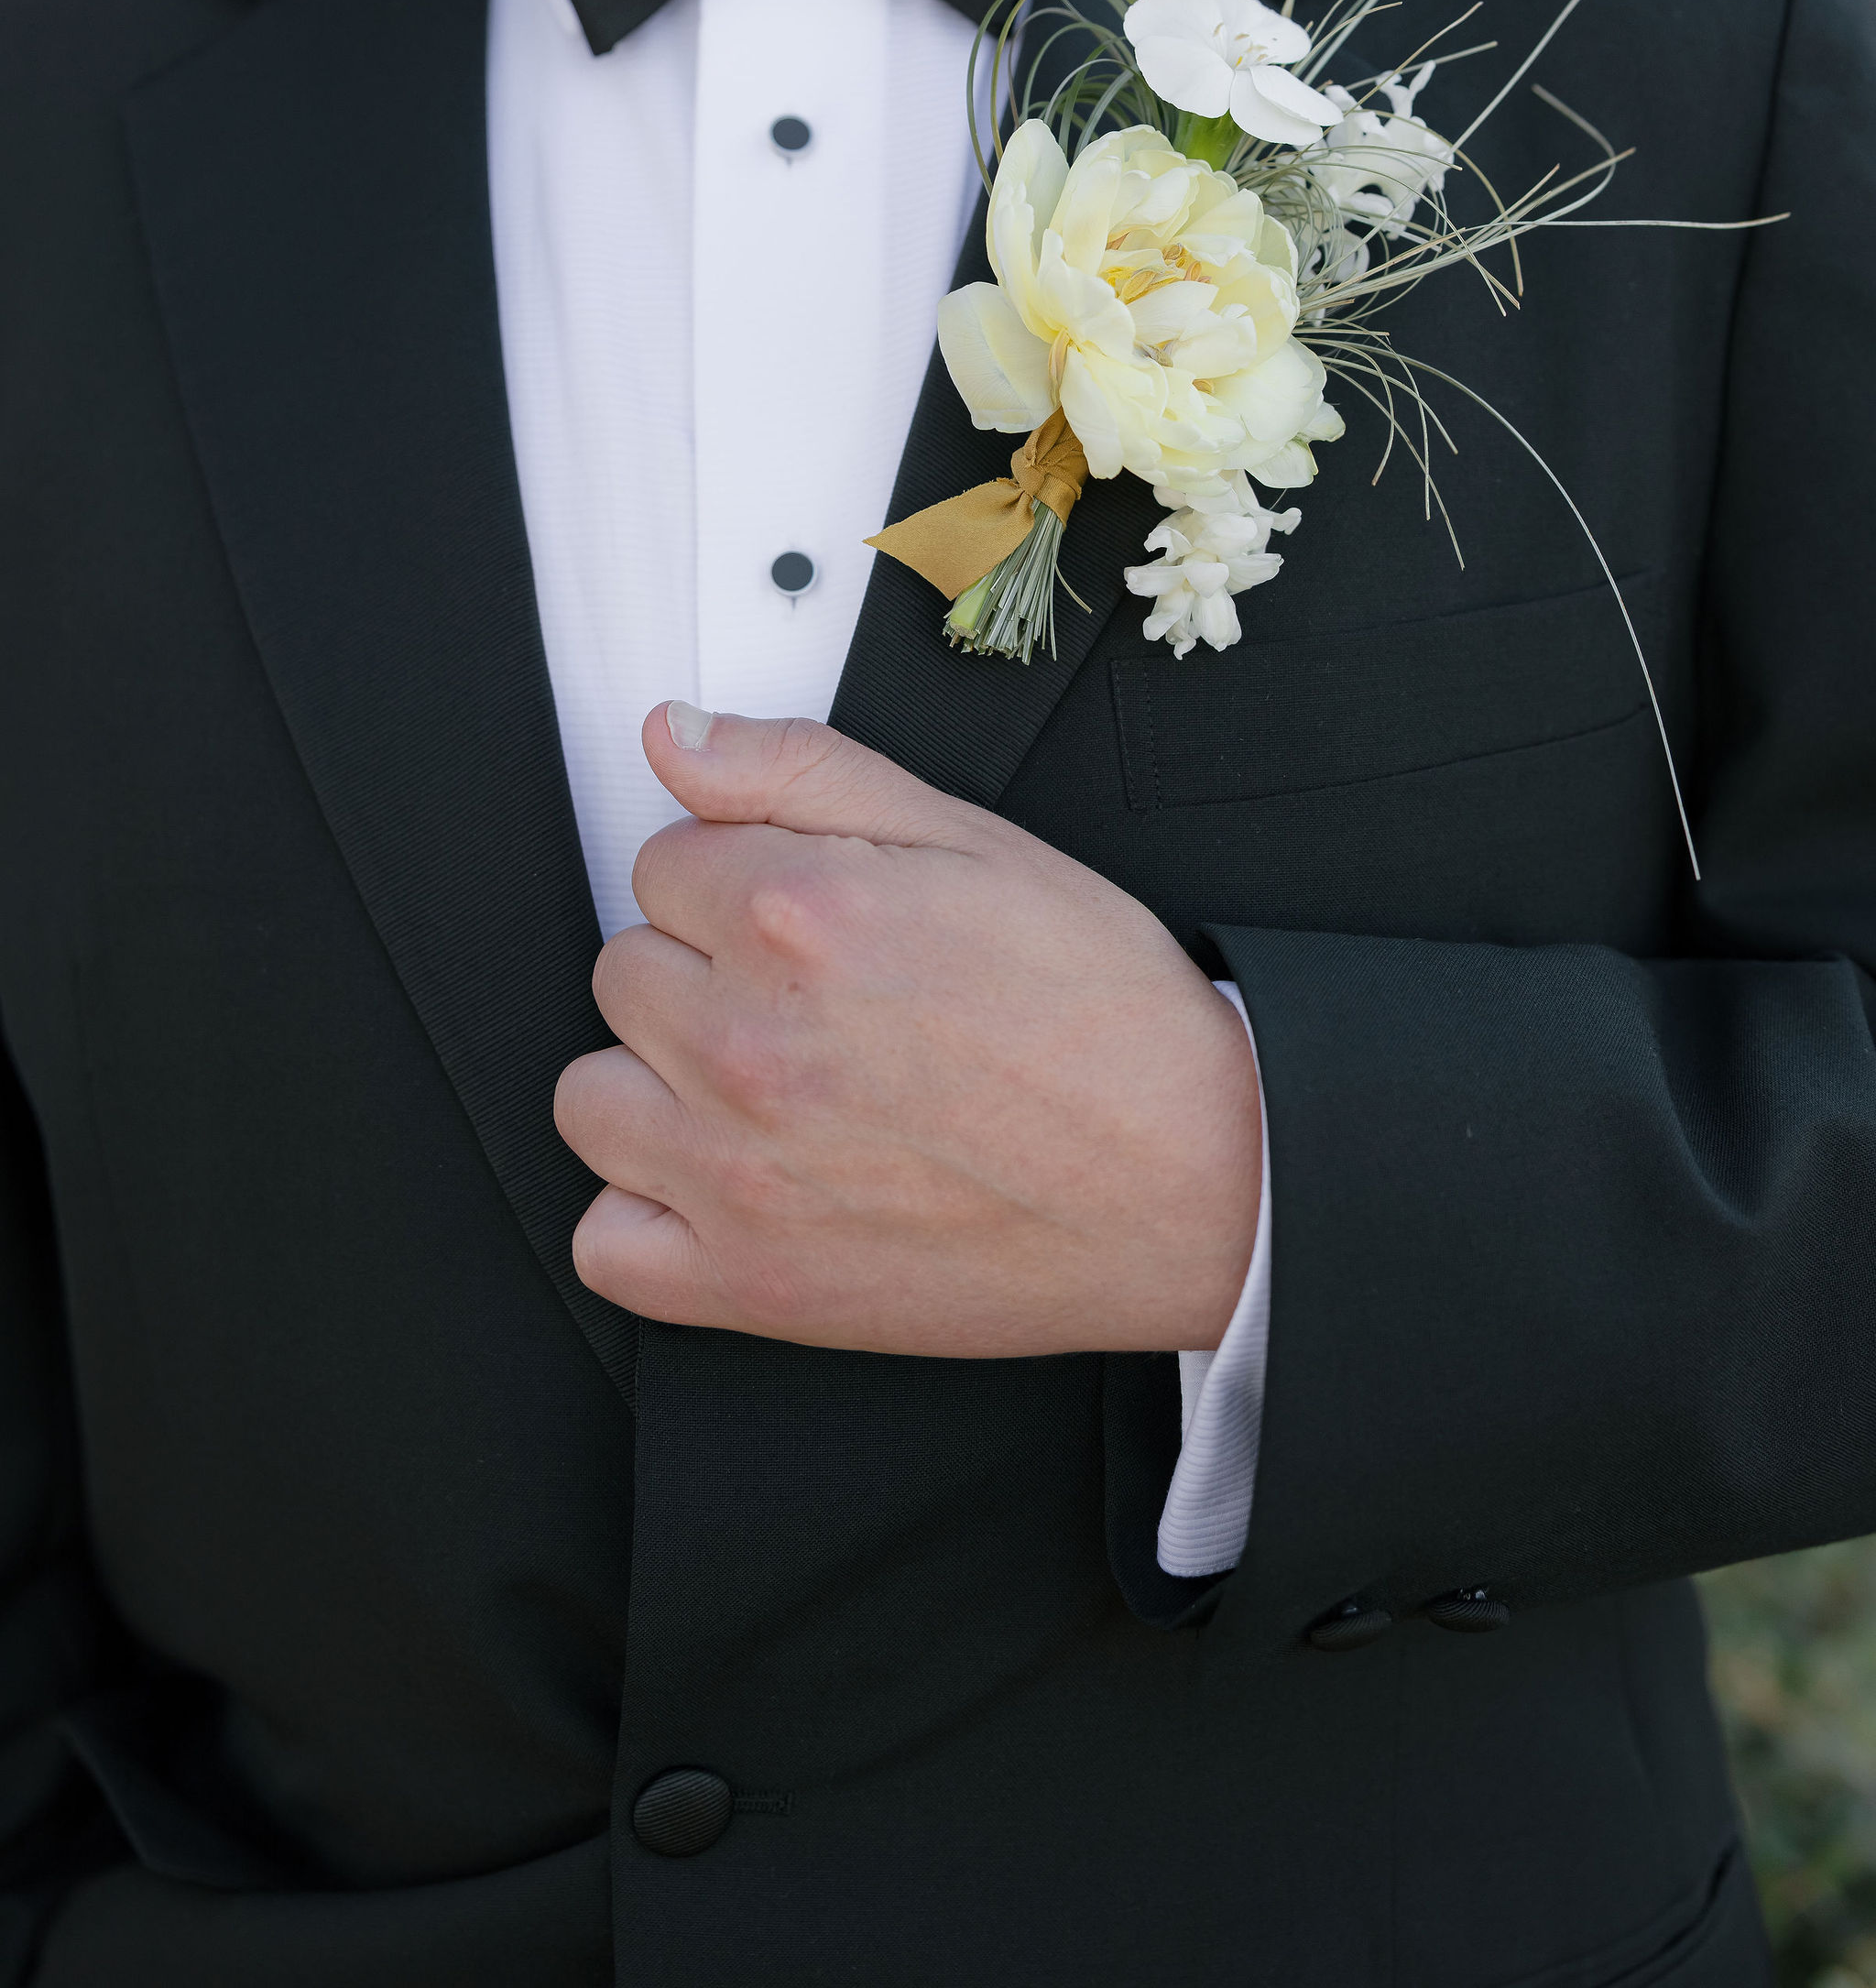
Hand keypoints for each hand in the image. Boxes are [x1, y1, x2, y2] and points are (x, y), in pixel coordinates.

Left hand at [554, 705, 1260, 1356]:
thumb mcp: (968, 840)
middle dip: (702, 972)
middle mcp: (749, 1041)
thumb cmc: (1099, 1012)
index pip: (661, 862)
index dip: (738, 881)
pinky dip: (649, 1217)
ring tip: (766, 1090)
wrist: (1196, 1178)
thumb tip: (670, 735)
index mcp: (797, 916)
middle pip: (623, 970)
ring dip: (659, 1086)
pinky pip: (605, 1244)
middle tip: (816, 1003)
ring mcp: (738, 1172)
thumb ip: (799, 771)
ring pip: (590, 1098)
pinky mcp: (750, 1284)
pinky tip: (728, 1185)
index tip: (810, 921)